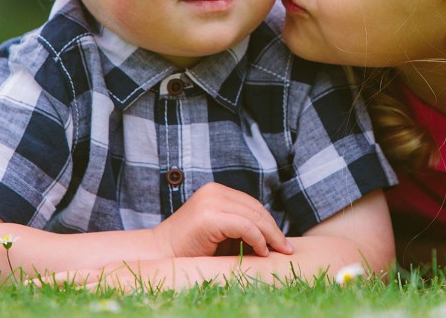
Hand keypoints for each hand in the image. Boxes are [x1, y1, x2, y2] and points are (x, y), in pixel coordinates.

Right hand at [151, 183, 292, 258]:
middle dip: (273, 229)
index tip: (281, 241)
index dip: (269, 222)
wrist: (158, 254)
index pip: (252, 205)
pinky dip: (257, 239)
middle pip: (255, 209)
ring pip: (253, 216)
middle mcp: (214, 191)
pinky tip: (261, 251)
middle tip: (286, 248)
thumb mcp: (220, 233)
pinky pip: (245, 226)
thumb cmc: (190, 248)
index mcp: (216, 191)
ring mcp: (211, 201)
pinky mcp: (209, 216)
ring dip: (269, 236)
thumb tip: (274, 238)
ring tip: (278, 251)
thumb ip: (241, 228)